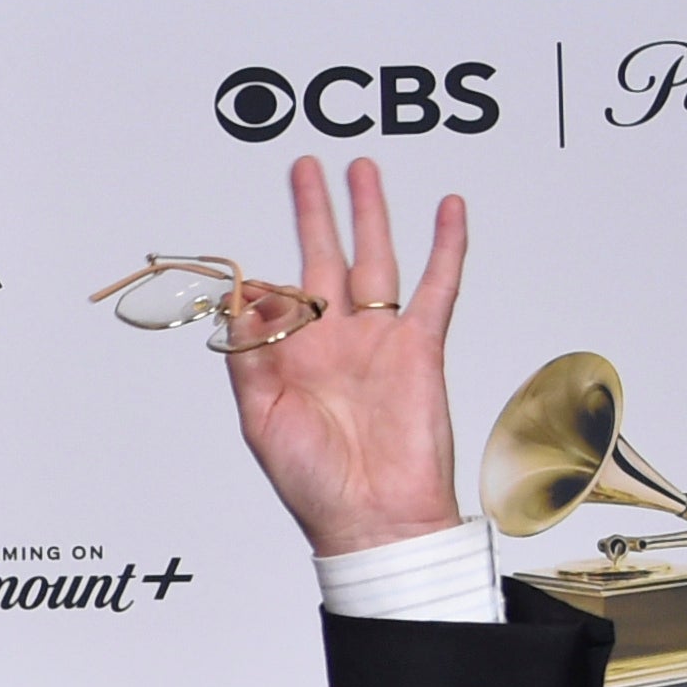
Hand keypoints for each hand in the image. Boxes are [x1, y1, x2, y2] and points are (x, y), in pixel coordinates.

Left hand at [228, 154, 469, 559]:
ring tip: (363, 170)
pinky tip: (447, 210)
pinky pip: (436, 286)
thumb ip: (248, 356)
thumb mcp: (260, 418)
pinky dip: (445, 247)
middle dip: (315, 212)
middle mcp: (333, 340)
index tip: (248, 274)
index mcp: (289, 356)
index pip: (274, 296)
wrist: (372, 517)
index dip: (260, 282)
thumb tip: (239, 299)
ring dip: (369, 213)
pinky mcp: (420, 346)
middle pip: (324, 257)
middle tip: (306, 168)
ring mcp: (377, 339)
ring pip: (375, 258)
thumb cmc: (313, 482)